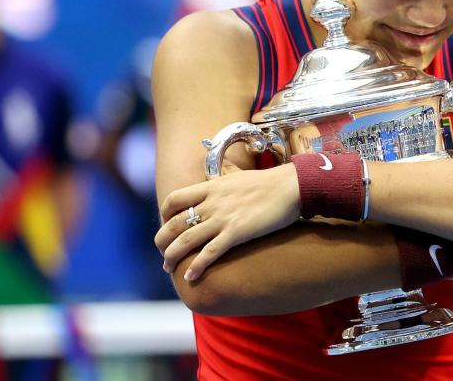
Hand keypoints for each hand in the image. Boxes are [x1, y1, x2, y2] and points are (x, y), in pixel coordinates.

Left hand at [155, 164, 299, 280]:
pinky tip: (191, 278)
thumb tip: (218, 174)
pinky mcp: (237, 232)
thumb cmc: (269, 182)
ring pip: (186, 240)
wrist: (291, 186)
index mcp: (211, 187)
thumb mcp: (239, 175)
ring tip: (169, 268)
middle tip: (164, 254)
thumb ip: (223, 178)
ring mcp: (223, 218)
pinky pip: (210, 253)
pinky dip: (197, 266)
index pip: (174, 199)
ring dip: (172, 257)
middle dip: (162, 242)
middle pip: (173, 223)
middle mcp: (212, 202)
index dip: (164, 215)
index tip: (166, 225)